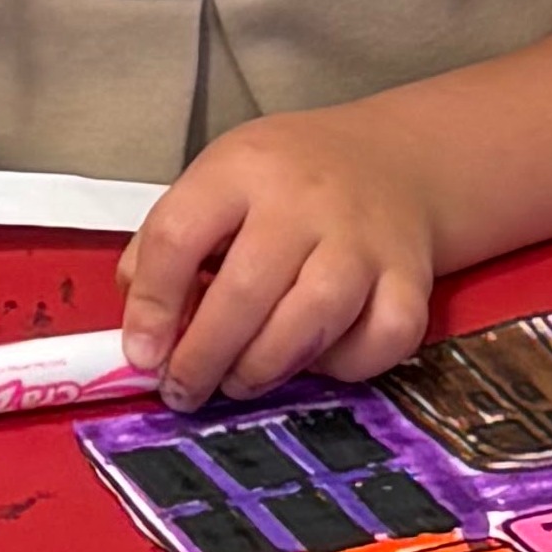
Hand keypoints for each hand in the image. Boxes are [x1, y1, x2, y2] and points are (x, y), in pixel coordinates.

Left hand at [121, 111, 439, 407]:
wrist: (392, 161)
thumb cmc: (286, 183)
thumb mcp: (215, 184)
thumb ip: (168, 248)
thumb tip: (144, 335)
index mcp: (241, 170)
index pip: (179, 236)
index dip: (151, 304)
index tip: (141, 355)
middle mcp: (305, 201)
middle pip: (246, 289)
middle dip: (204, 355)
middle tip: (183, 390)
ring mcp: (363, 240)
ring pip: (312, 318)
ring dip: (264, 366)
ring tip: (238, 382)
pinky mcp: (411, 277)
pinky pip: (382, 337)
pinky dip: (346, 366)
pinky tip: (315, 362)